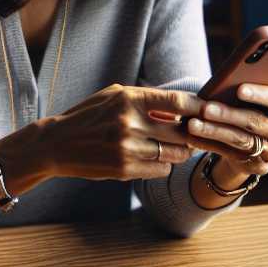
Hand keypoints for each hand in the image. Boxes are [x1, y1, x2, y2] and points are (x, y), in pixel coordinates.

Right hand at [41, 84, 202, 180]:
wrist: (57, 144)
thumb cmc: (90, 116)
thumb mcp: (114, 96)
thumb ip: (147, 100)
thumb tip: (181, 109)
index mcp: (129, 98)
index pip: (177, 101)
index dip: (199, 107)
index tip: (210, 110)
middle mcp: (130, 122)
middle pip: (182, 132)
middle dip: (192, 135)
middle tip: (195, 135)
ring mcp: (128, 148)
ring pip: (175, 154)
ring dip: (178, 152)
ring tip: (172, 147)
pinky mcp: (124, 169)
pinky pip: (160, 170)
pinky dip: (162, 166)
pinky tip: (152, 160)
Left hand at [179, 84, 267, 181]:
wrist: (245, 138)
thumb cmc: (244, 107)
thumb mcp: (246, 97)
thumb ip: (240, 89)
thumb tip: (222, 82)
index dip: (260, 94)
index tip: (239, 90)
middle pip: (258, 123)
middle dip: (229, 115)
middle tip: (205, 109)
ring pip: (243, 141)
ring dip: (215, 132)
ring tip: (193, 124)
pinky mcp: (260, 167)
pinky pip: (232, 156)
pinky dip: (210, 145)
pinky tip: (192, 138)